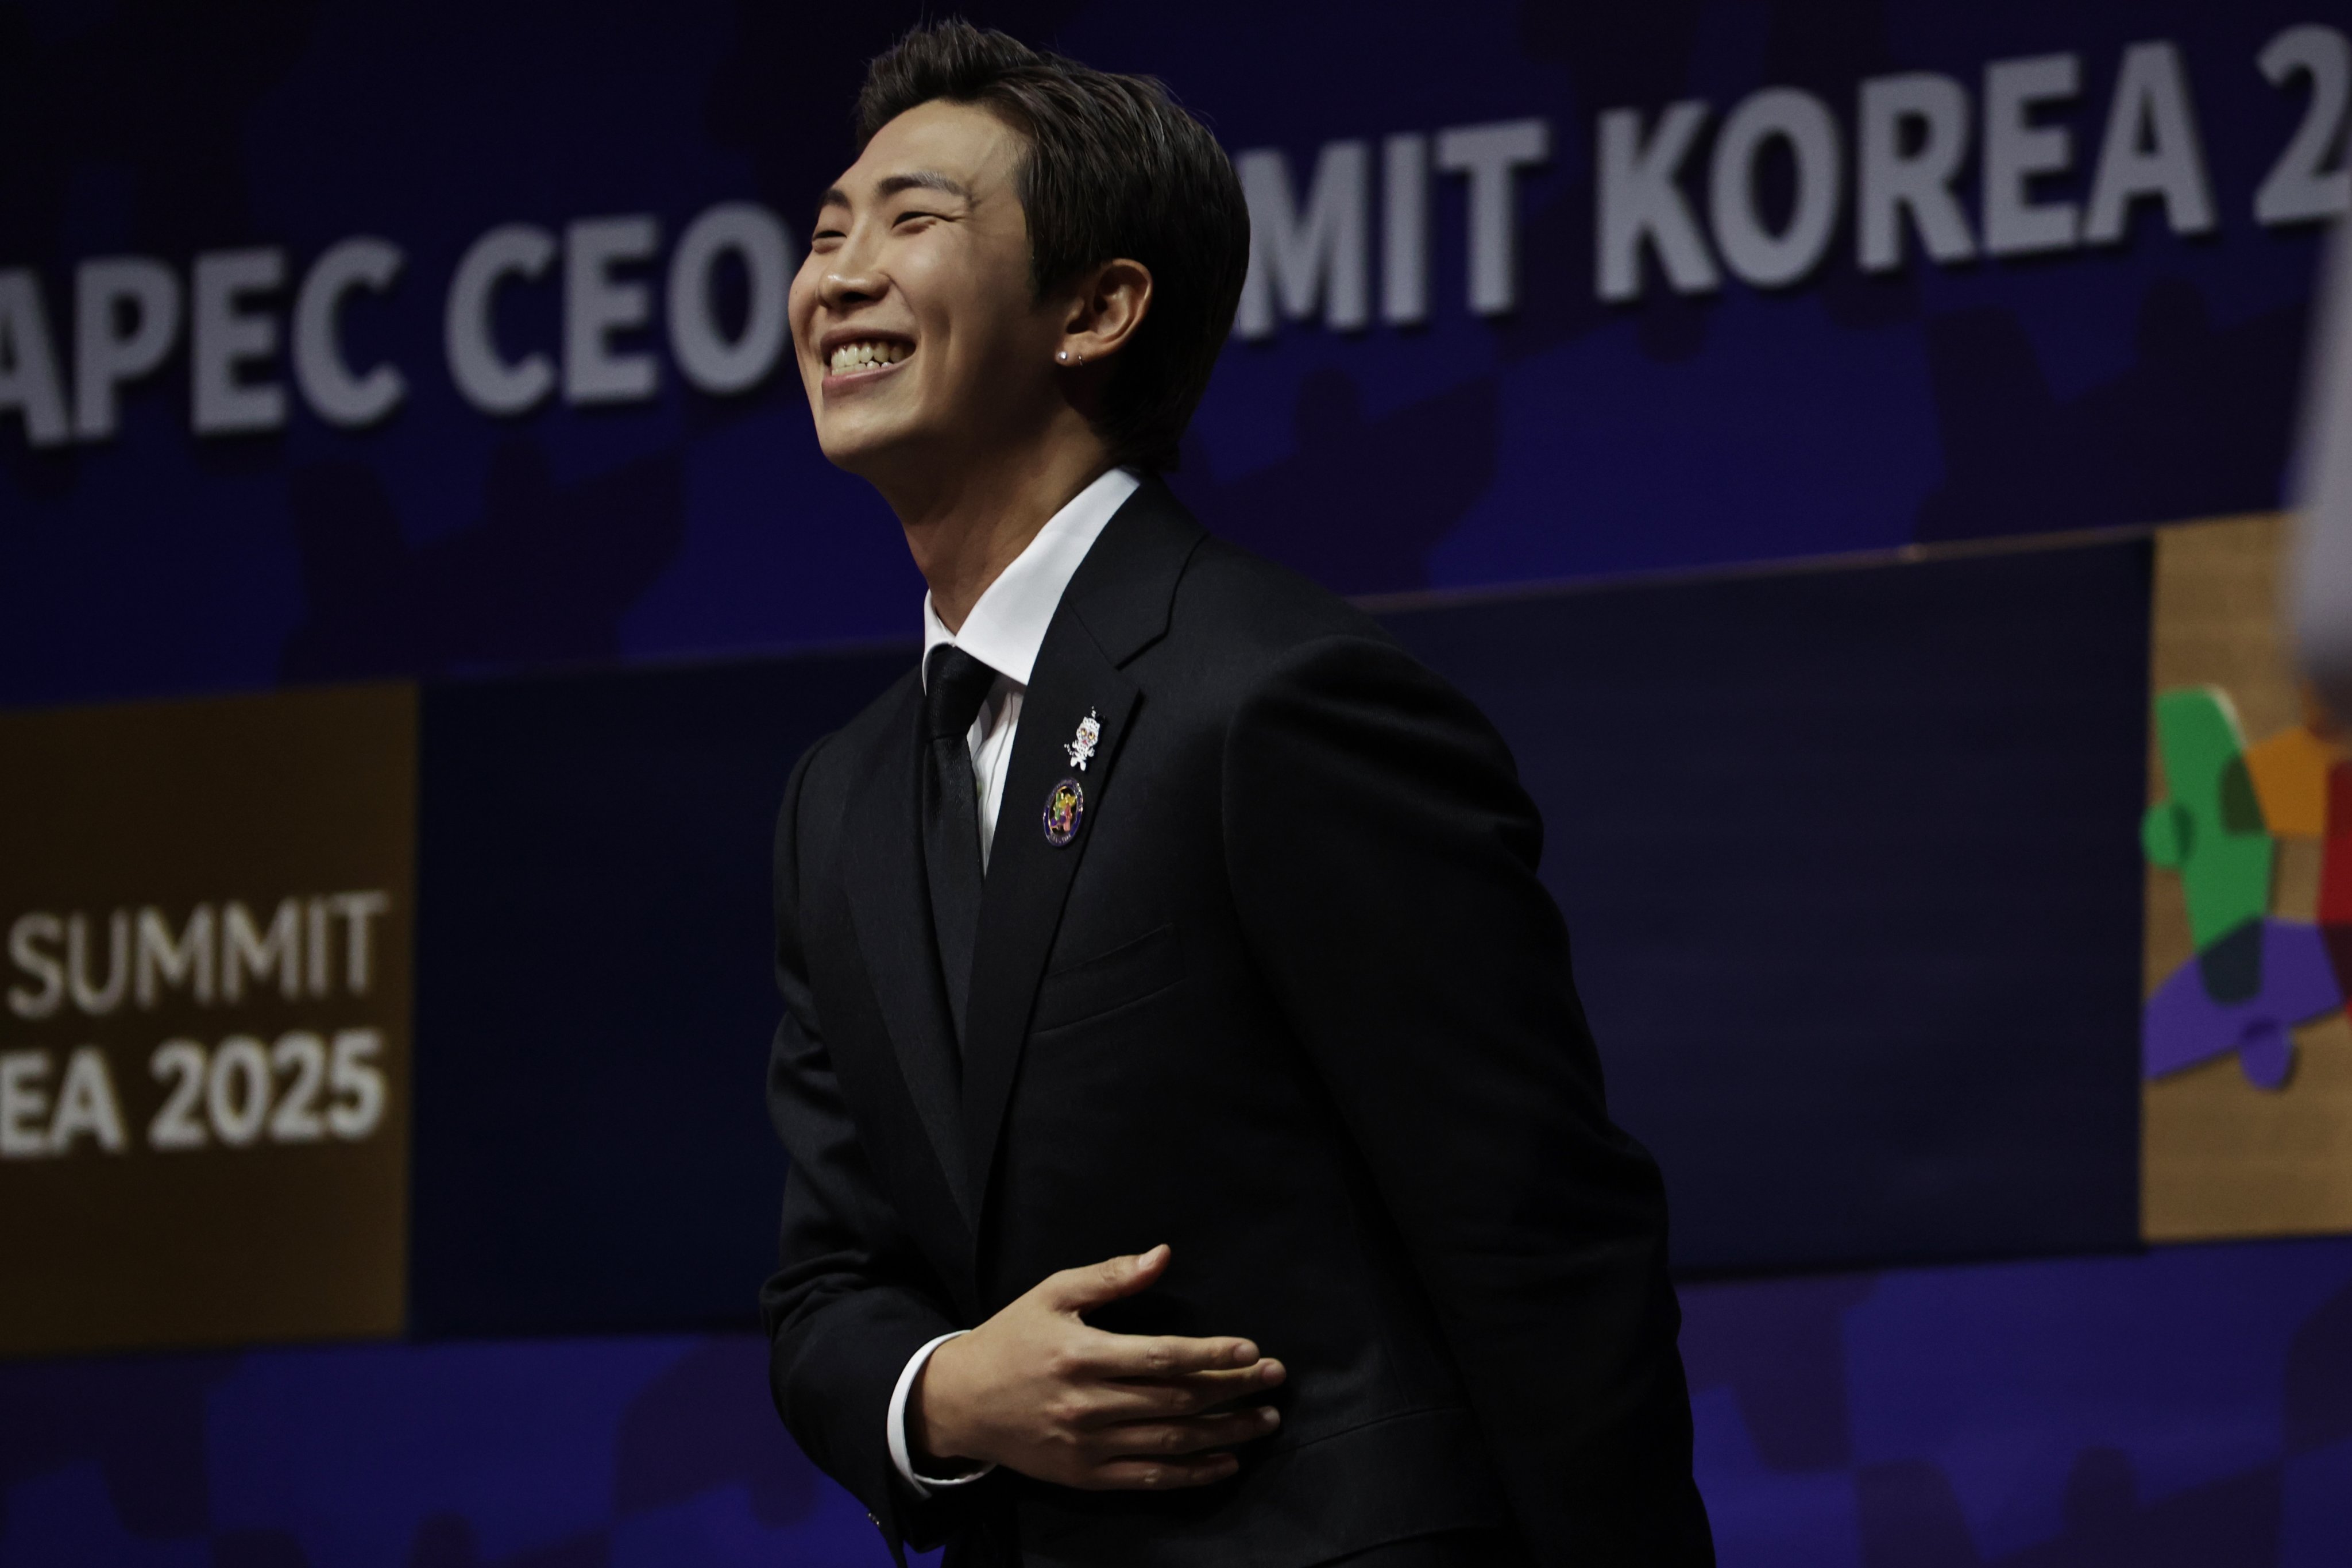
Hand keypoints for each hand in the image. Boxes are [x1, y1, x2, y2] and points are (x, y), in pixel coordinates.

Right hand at [911, 1243, 1285, 1489]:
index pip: (1162, 1357)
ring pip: (1170, 1442)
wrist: (960, 1403)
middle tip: (1274, 1378)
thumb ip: (1108, 1277)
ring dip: (1225, 1432)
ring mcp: (1087, 1445)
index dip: (1211, 1354)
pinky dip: (1191, 1474)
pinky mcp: (1085, 1475)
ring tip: (1265, 1419)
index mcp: (1081, 1355)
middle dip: (1232, 1389)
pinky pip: (1148, 1478)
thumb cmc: (1011, 1339)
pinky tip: (1226, 1462)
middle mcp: (1087, 1404)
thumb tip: (1161, 1255)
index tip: (1251, 1349)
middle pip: (1176, 1400)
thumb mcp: (1051, 1294)